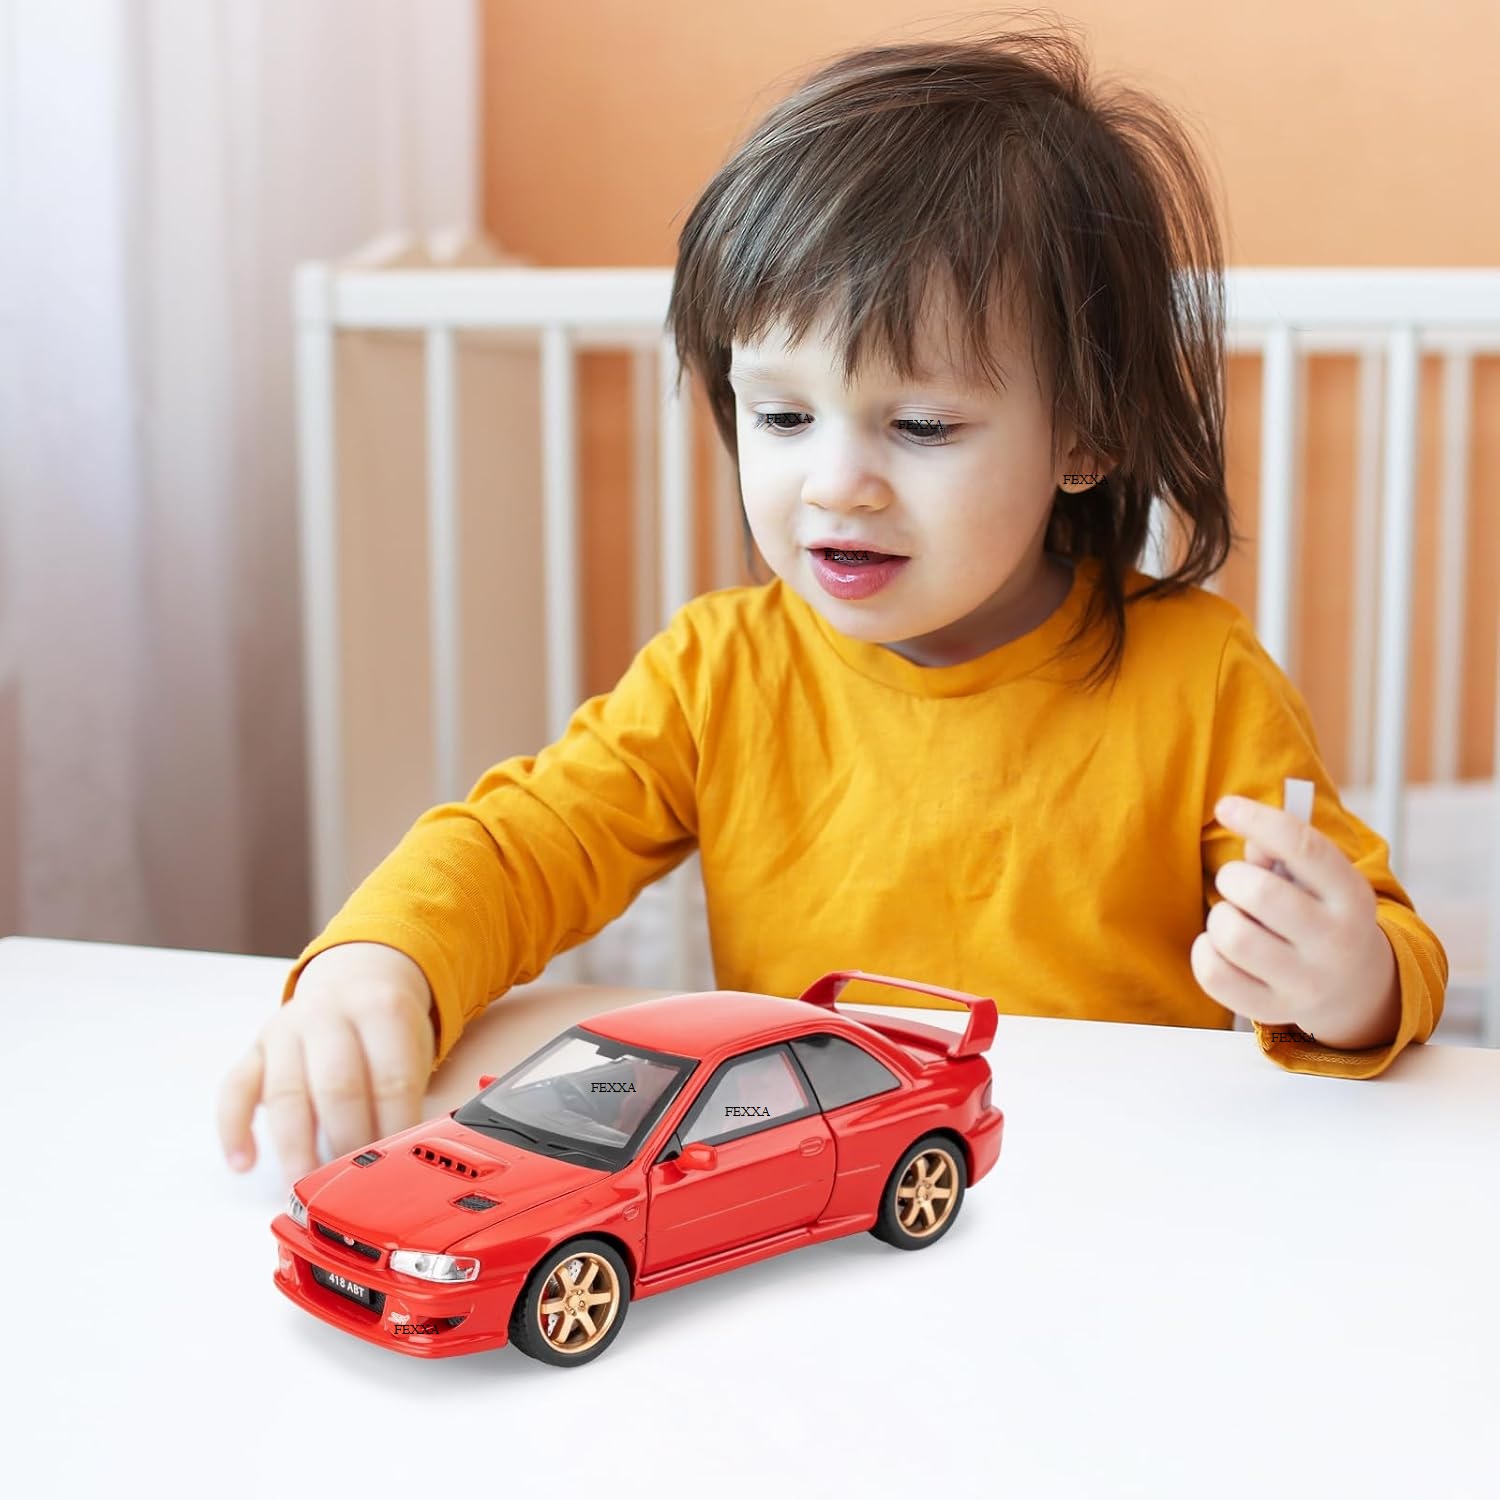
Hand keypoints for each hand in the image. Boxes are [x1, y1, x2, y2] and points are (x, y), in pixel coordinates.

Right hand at [217, 942, 436, 1184]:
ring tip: (303, 1186)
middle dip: (346, 1141)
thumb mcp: (411, 1044)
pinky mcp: (255, 1049)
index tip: (393, 1168)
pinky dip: (235, 1129)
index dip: (393, 1130)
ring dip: (295, 1148)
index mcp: (381, 1010)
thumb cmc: (386, 1027)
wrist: (356, 976)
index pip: (391, 1079)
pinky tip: (244, 1163)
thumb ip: (404, 1092)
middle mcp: (329, 1015)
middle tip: (352, 1184)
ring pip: (286, 1093)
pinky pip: (234, 1090)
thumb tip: (402, 1157)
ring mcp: (286, 1030)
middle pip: (337, 1086)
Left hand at [1190, 794, 1400, 1048]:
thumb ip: (1283, 853)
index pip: (1305, 848)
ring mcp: (1306, 981)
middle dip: (1233, 878)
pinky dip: (1204, 951)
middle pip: (1260, 893)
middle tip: (1235, 882)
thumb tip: (1251, 842)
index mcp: (1351, 896)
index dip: (1260, 820)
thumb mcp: (1318, 880)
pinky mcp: (1273, 1009)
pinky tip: (1218, 945)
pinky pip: (1215, 975)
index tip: (1225, 805)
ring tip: (1233, 917)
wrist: (1354, 987)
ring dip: (1220, 916)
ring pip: (1234, 936)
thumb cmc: (1319, 913)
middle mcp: (1335, 941)